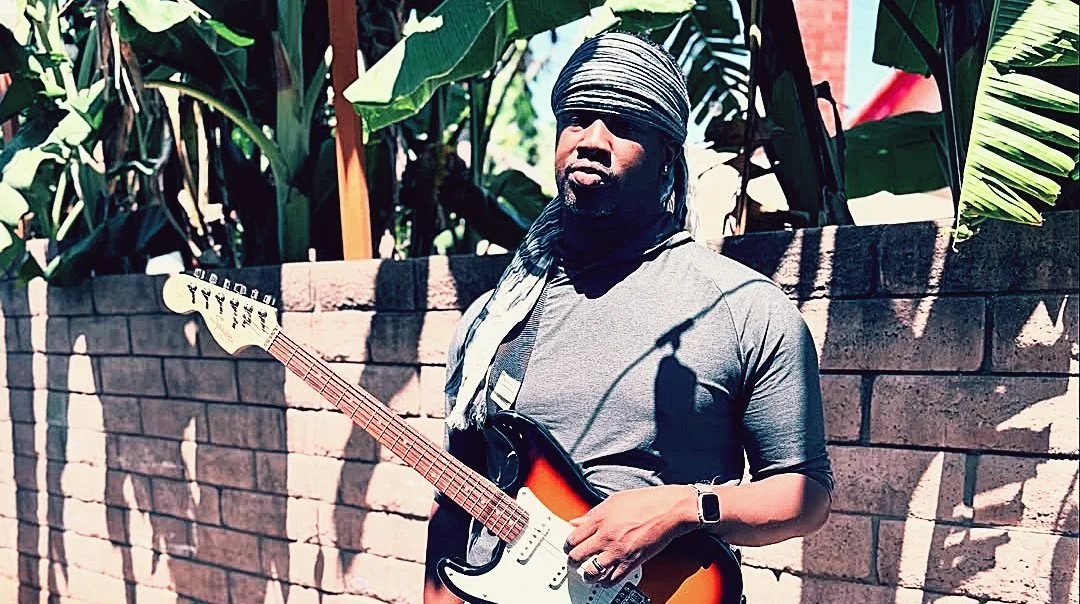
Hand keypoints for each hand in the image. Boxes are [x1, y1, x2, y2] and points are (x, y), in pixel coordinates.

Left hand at [563, 485, 697, 583]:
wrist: (669, 509)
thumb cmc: (646, 501)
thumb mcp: (613, 500)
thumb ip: (592, 513)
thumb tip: (577, 522)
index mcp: (600, 519)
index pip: (573, 537)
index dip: (567, 545)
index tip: (569, 547)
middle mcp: (606, 536)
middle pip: (578, 556)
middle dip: (572, 561)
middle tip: (573, 561)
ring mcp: (619, 550)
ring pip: (592, 571)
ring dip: (587, 575)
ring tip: (587, 574)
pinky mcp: (632, 561)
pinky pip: (613, 578)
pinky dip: (605, 581)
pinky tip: (604, 578)